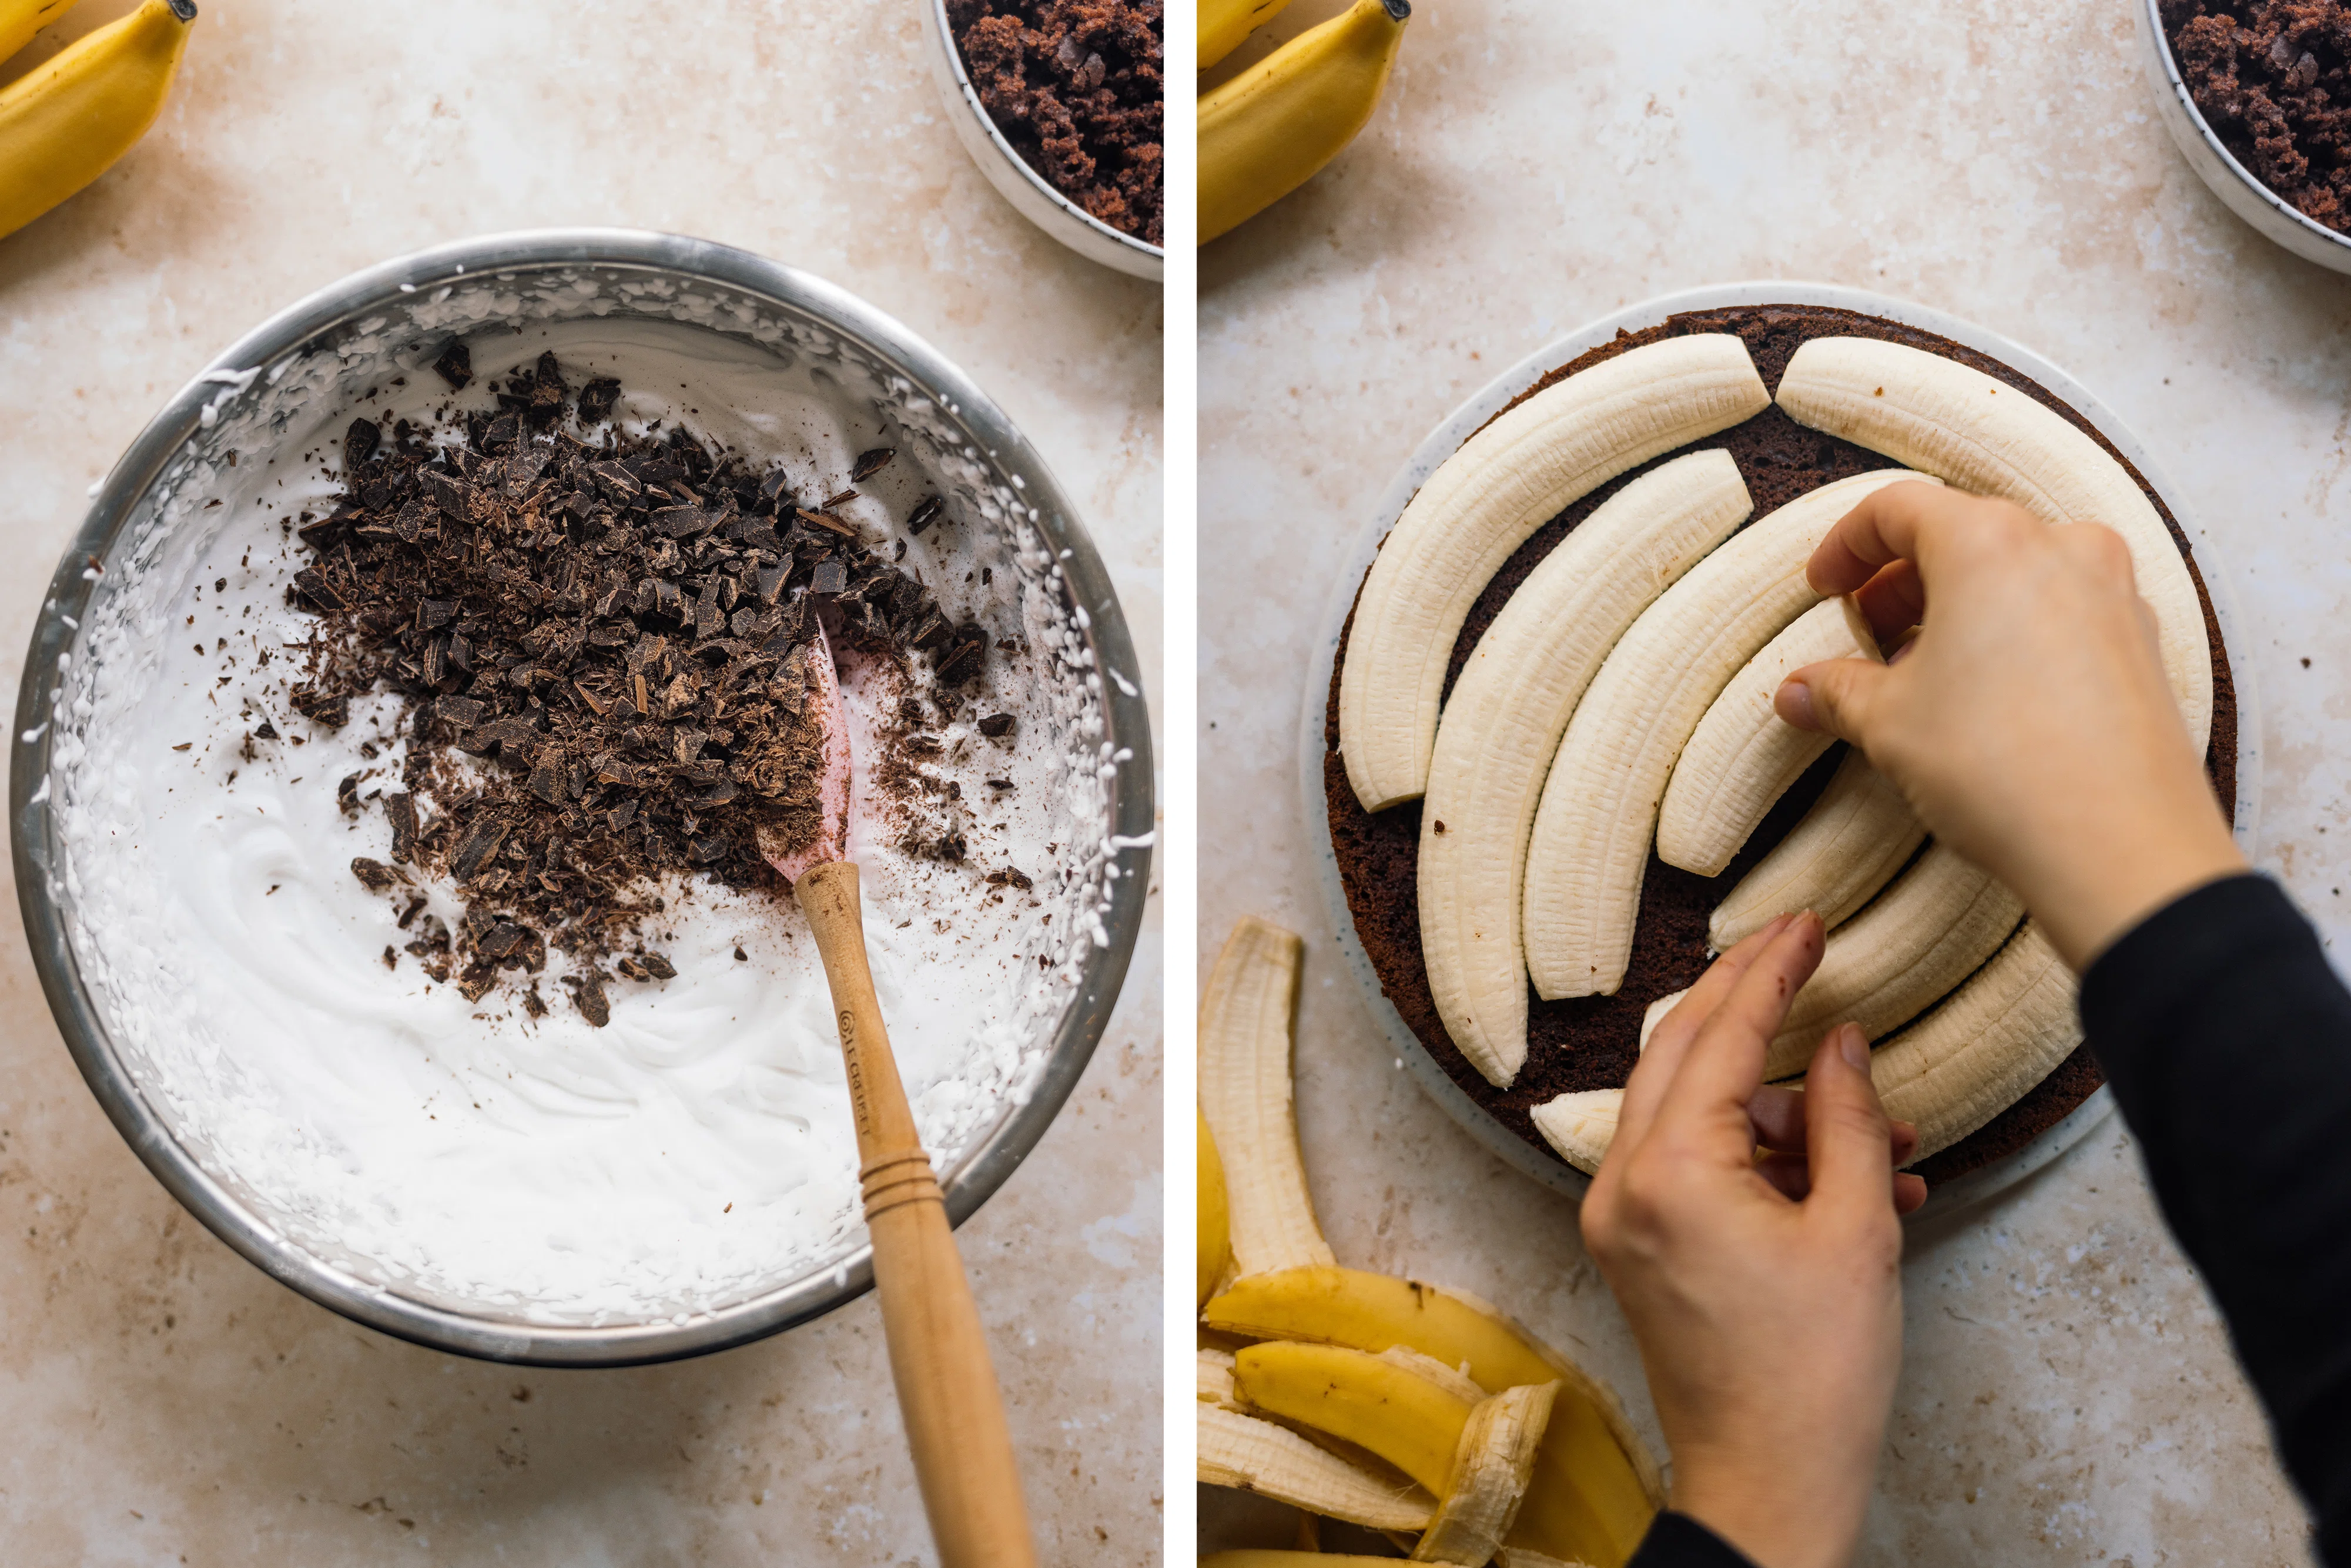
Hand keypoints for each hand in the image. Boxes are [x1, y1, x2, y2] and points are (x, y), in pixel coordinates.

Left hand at [1582, 914, 1922, 1567]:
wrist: (1769, 1483)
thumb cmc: (1816, 1375)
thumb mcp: (1855, 1226)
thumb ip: (1842, 1115)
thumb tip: (1839, 1040)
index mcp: (1670, 1171)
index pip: (1720, 1034)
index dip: (1771, 970)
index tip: (1807, 923)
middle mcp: (1624, 1183)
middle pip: (1683, 1050)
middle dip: (1752, 1002)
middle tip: (1806, 954)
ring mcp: (1621, 1215)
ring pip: (1697, 1109)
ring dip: (1786, 1107)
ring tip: (1880, 1138)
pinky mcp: (1636, 1245)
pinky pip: (1696, 1165)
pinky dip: (1765, 1157)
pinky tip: (1849, 1179)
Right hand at [1773, 481, 2242, 968]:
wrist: (2119, 847)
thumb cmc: (2001, 766)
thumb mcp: (1889, 724)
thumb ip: (1837, 692)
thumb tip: (1798, 691)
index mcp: (1988, 543)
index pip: (1898, 508)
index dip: (1844, 545)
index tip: (1823, 588)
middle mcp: (2061, 548)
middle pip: (1962, 535)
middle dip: (1901, 583)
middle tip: (1866, 636)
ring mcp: (2114, 594)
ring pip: (2017, 574)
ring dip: (1958, 610)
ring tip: (1922, 675)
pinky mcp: (2143, 645)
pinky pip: (2062, 613)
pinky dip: (2012, 634)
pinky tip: (1986, 698)